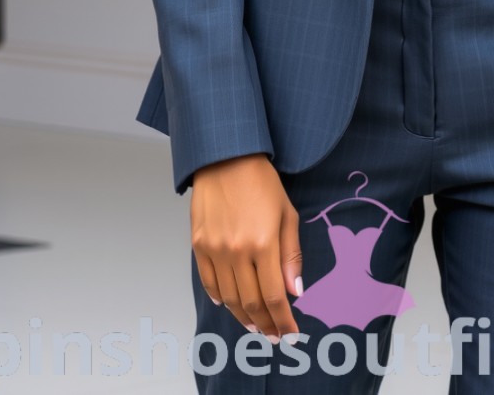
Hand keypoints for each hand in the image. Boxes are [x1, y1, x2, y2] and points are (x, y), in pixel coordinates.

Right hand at [190, 153, 301, 342]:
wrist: (225, 157)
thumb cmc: (261, 181)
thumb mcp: (287, 213)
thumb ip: (291, 255)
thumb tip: (295, 291)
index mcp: (263, 243)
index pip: (275, 296)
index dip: (284, 321)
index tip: (291, 334)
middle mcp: (237, 251)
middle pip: (251, 303)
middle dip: (266, 324)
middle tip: (273, 336)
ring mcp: (215, 249)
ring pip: (229, 298)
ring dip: (243, 317)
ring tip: (255, 325)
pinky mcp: (198, 244)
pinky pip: (208, 281)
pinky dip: (219, 297)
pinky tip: (228, 304)